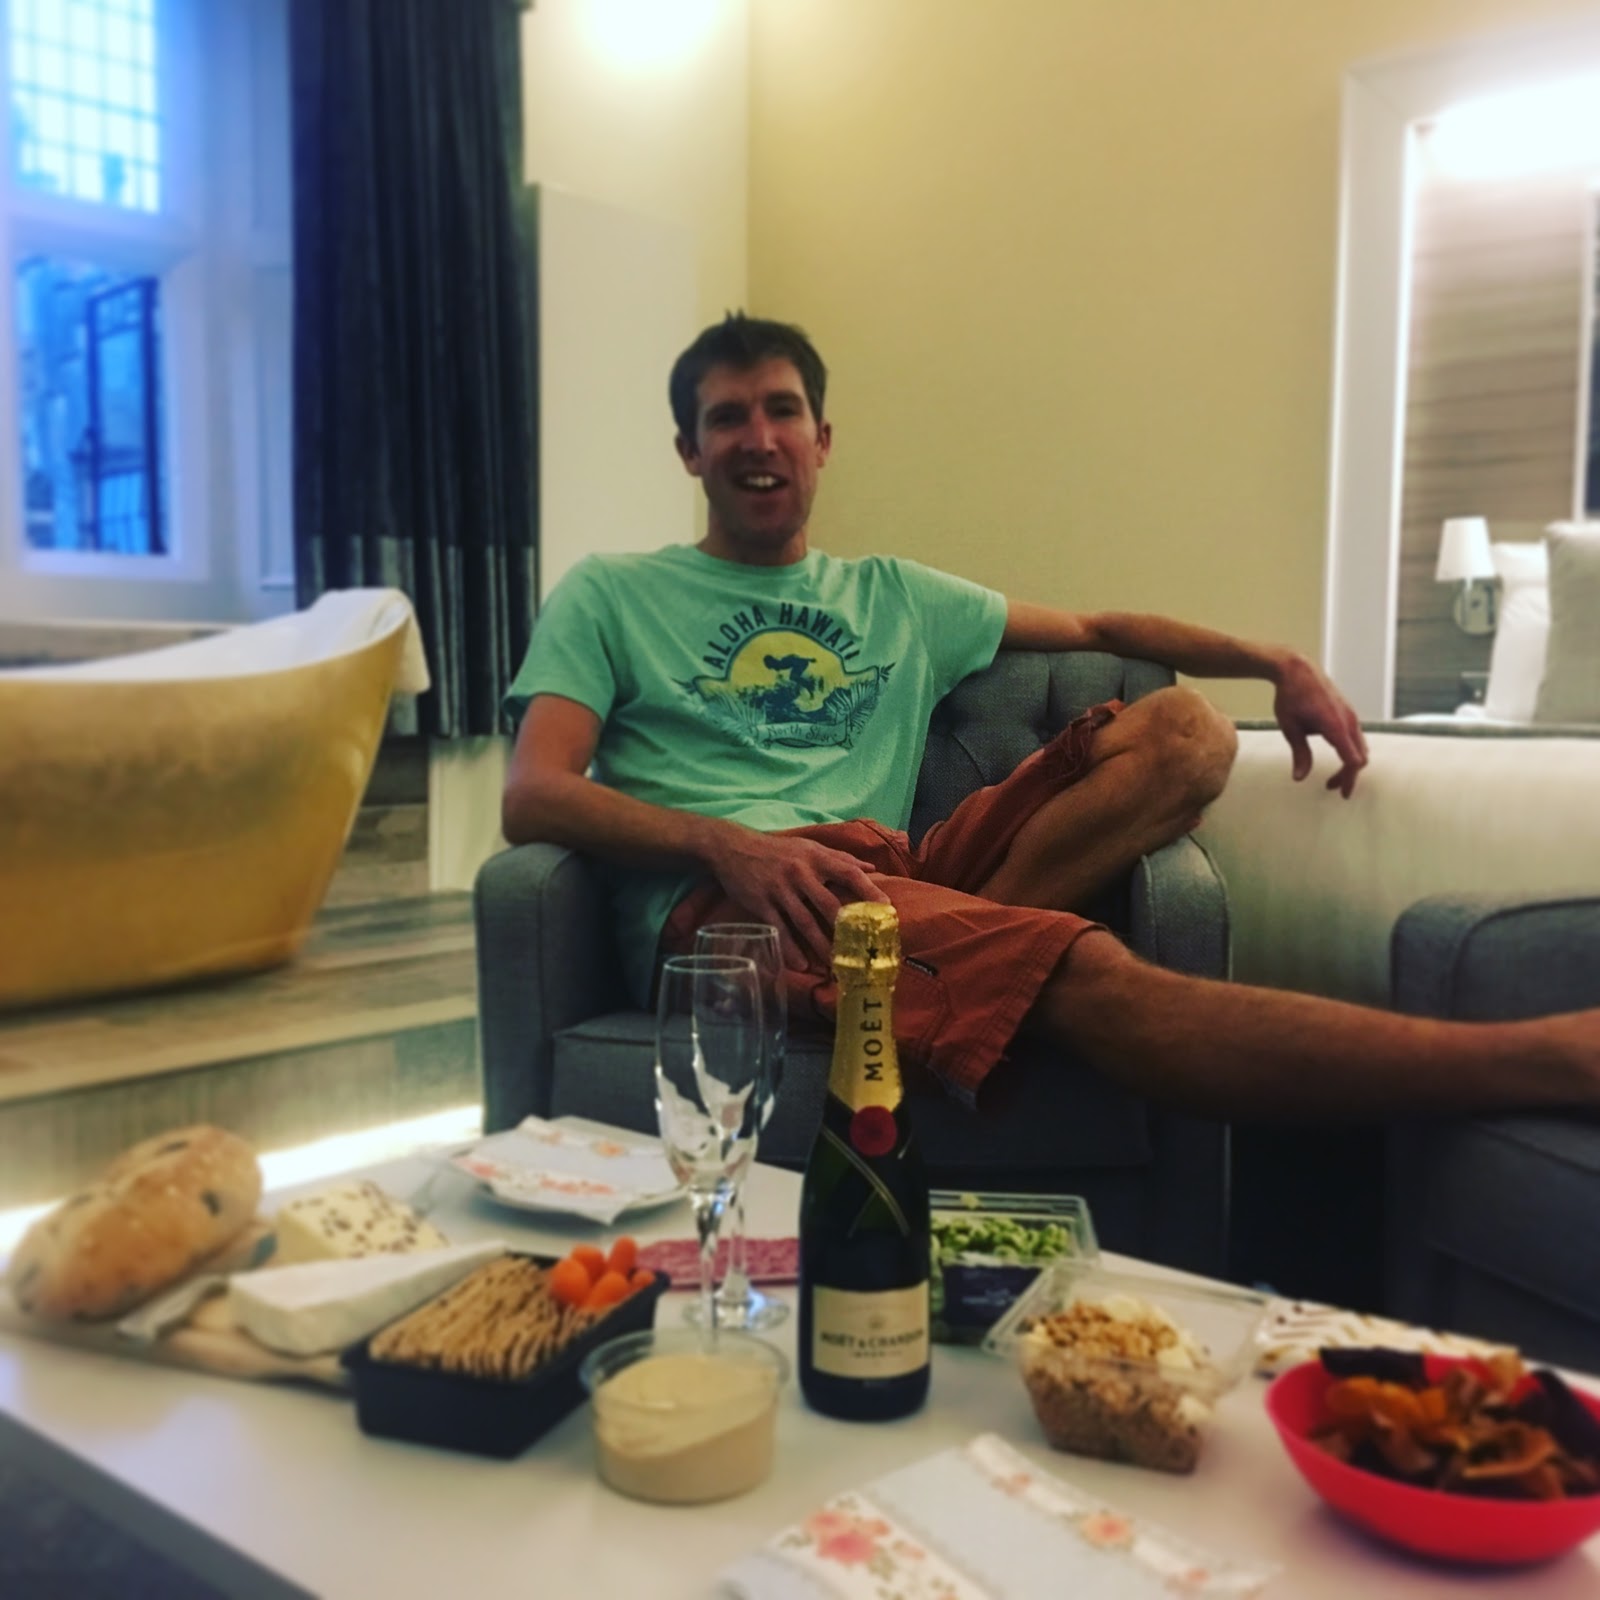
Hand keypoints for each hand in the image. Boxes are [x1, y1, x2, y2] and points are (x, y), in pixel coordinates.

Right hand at [701, 825, 889, 970]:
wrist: (733, 847)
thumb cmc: (777, 849)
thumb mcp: (809, 846)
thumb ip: (841, 858)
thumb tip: (873, 870)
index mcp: (816, 857)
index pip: (849, 873)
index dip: (869, 890)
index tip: (886, 908)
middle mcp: (800, 873)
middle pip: (829, 904)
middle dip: (846, 929)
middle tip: (861, 950)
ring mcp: (780, 889)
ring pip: (805, 922)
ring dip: (821, 946)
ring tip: (833, 965)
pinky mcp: (761, 904)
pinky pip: (779, 929)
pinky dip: (790, 949)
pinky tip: (800, 965)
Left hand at [1272, 654, 1368, 797]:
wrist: (1298, 669)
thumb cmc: (1291, 696)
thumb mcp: (1290, 727)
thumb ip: (1299, 753)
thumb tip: (1300, 778)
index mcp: (1336, 725)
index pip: (1352, 760)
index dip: (1348, 779)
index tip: (1341, 793)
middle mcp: (1349, 720)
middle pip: (1360, 757)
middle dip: (1348, 775)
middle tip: (1331, 788)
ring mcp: (1351, 715)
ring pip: (1361, 747)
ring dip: (1349, 764)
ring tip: (1330, 778)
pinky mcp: (1348, 712)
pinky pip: (1356, 737)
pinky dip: (1350, 751)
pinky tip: (1337, 757)